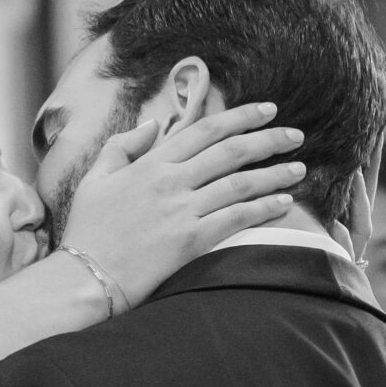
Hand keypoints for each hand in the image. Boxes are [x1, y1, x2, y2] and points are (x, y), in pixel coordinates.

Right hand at [58, 103, 309, 302]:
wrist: (85, 276)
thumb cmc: (89, 229)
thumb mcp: (96, 178)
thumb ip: (123, 146)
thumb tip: (151, 125)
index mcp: (152, 163)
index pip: (205, 130)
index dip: (241, 116)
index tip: (267, 110)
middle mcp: (171, 181)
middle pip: (231, 151)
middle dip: (269, 139)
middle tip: (296, 135)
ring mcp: (182, 211)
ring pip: (240, 183)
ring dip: (275, 173)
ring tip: (300, 168)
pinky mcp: (191, 241)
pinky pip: (236, 219)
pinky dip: (264, 208)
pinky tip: (284, 203)